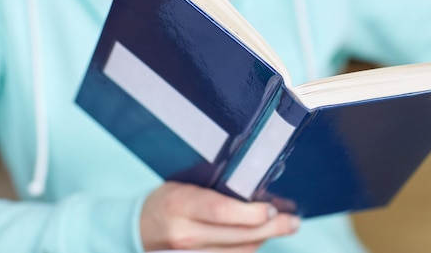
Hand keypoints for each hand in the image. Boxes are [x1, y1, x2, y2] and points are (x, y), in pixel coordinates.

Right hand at [140, 182, 298, 251]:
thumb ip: (217, 191)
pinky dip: (248, 250)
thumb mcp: (187, 185)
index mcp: (181, 203)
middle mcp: (184, 234)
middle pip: (238, 236)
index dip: (252, 212)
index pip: (223, 211)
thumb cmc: (168, 200)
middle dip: (272, 228)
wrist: (137, 228)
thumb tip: (258, 193)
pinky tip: (259, 239)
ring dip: (264, 240)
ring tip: (282, 227)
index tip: (272, 208)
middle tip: (293, 221)